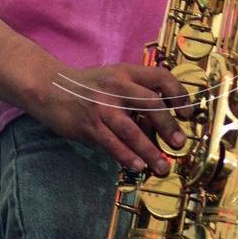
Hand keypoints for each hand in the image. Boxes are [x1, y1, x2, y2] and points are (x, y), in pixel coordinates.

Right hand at [34, 61, 190, 175]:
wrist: (50, 88)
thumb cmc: (90, 87)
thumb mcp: (114, 80)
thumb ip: (137, 95)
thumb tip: (163, 123)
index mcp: (126, 72)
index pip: (160, 77)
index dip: (178, 94)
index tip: (186, 113)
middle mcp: (116, 86)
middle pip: (151, 104)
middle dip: (168, 126)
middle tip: (180, 144)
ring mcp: (102, 106)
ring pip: (132, 130)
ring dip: (150, 151)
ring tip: (163, 166)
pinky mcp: (89, 124)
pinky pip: (111, 143)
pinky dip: (126, 156)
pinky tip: (138, 166)